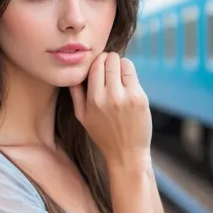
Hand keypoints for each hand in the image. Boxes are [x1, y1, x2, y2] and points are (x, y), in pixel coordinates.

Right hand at [69, 52, 151, 170]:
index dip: (97, 60)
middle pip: (109, 60)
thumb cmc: (103, 135)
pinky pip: (133, 73)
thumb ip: (75, 94)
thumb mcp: (82, 117)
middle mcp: (109, 97)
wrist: (126, 154)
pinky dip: (129, 72)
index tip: (99, 64)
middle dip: (109, 59)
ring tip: (119, 72)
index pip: (94, 66)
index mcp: (93, 100)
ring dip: (120, 63)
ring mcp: (126, 96)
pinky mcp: (140, 98)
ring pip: (123, 63)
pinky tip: (127, 80)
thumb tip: (72, 74)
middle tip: (109, 65)